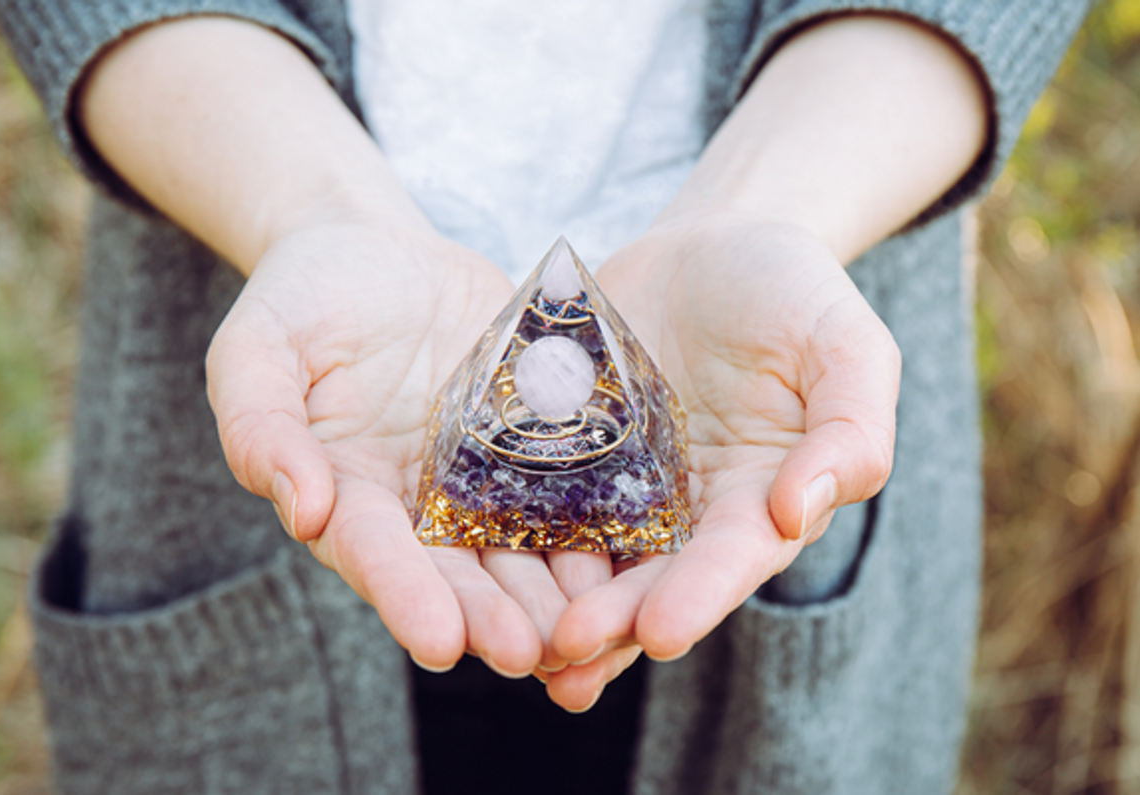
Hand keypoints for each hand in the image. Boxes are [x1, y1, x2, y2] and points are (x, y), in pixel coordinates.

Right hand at [207, 218, 579, 674]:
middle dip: (489, 616)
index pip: (372, 551)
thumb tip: (303, 509)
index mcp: (347, 490)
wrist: (379, 251)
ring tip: (588, 631)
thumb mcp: (258, 346)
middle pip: (454, 570)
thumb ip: (261, 423)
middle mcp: (417, 502)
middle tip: (528, 654)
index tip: (438, 644)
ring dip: (551, 595)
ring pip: (518, 548)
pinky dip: (595, 527)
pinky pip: (566, 490)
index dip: (403, 596)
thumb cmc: (305, 295)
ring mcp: (479, 476)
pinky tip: (630, 558)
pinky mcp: (530, 443)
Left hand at [541, 216, 900, 709]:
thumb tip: (799, 511)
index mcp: (760, 497)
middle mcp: (689, 511)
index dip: (701, 595)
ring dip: (555, 605)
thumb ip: (850, 427)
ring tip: (517, 649)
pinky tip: (473, 572)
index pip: (734, 557)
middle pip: (652, 577)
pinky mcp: (568, 454)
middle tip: (565, 649)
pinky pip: (536, 500)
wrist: (709, 244)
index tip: (661, 633)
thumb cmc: (790, 291)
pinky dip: (511, 538)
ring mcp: (623, 487)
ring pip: (589, 559)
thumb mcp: (846, 344)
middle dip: (613, 620)